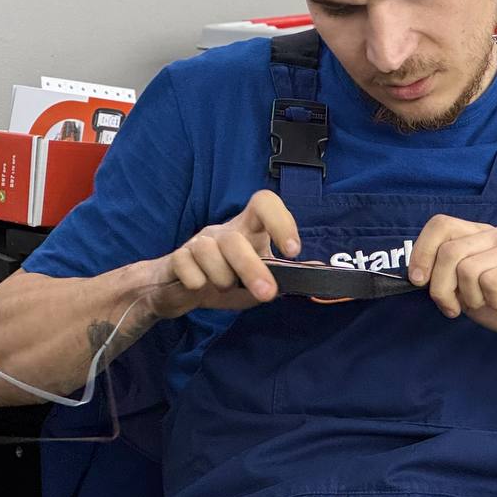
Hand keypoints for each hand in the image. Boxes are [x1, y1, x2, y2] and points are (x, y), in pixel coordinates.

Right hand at [142, 190, 300, 318]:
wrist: (177, 289)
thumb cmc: (225, 280)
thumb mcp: (259, 279)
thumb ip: (285, 275)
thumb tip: (319, 271)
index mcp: (247, 230)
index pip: (264, 204)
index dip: (280, 222)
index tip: (292, 251)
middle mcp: (223, 231)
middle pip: (237, 239)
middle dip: (252, 268)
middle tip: (266, 293)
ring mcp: (198, 242)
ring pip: (210, 251)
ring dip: (222, 277)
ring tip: (225, 287)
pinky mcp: (177, 258)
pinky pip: (186, 265)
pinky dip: (196, 280)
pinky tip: (199, 286)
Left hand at [407, 215, 496, 340]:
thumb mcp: (477, 294)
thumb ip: (453, 283)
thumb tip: (422, 279)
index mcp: (483, 236)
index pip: (440, 224)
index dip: (421, 252)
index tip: (418, 280)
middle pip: (448, 252)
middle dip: (440, 289)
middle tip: (453, 309)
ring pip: (467, 270)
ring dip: (472, 299)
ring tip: (492, 303)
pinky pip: (491, 281)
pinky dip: (495, 300)